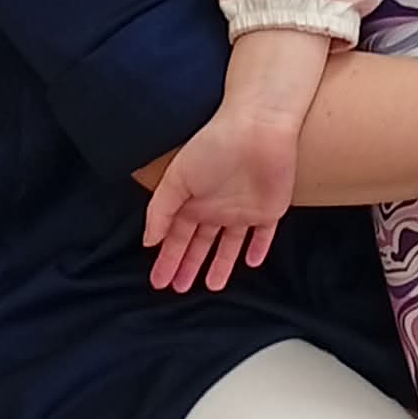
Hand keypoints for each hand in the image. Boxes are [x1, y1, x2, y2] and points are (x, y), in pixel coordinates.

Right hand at [144, 104, 298, 292]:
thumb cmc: (214, 145)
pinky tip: (251, 263)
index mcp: (193, 200)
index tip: (158, 282)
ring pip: (230, 244)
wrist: (258, 129)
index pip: (177, 237)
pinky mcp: (269, 209)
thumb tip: (148, 242)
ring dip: (221, 264)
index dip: (167, 259)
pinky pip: (264, 235)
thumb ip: (160, 212)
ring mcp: (243, 209)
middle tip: (178, 289)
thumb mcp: (177, 179)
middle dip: (188, 265)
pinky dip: (258, 248)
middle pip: (201, 244)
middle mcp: (216, 207)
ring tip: (211, 286)